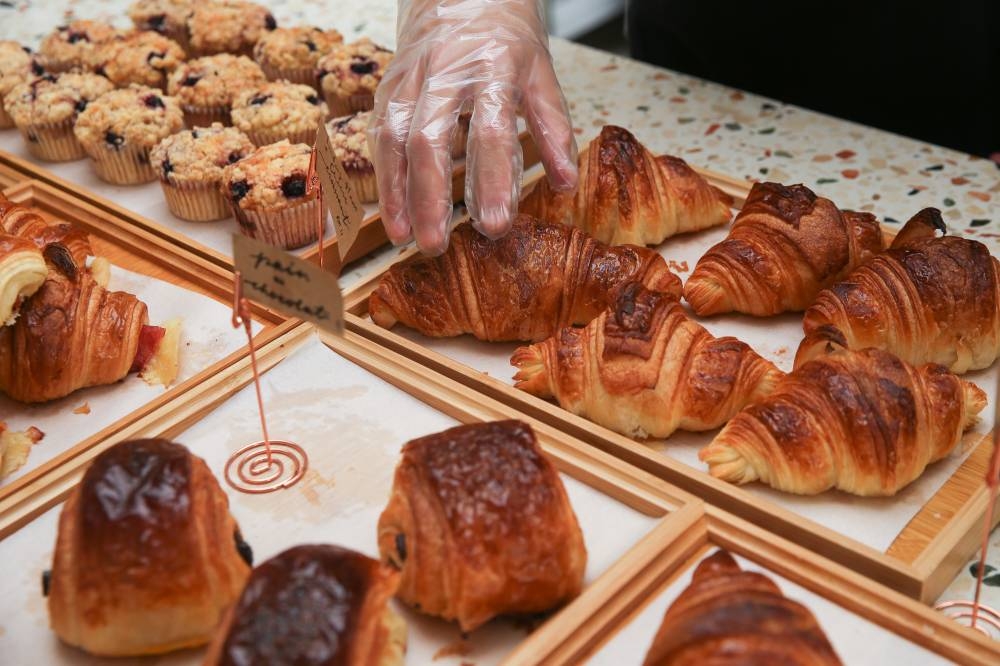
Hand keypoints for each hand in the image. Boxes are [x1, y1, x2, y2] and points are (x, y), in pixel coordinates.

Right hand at [368, 0, 577, 254]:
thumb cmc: (505, 35)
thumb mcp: (540, 72)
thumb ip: (553, 127)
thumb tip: (566, 184)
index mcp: (492, 66)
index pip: (491, 130)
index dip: (491, 181)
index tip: (494, 225)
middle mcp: (444, 70)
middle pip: (428, 139)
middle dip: (430, 197)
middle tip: (437, 245)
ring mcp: (410, 76)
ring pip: (393, 137)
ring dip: (396, 192)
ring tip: (407, 237)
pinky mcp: (388, 84)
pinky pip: (379, 132)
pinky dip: (383, 175)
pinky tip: (391, 211)